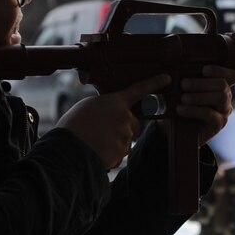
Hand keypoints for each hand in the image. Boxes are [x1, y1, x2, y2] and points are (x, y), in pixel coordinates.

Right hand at [57, 73, 171, 169]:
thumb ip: (105, 108)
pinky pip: (119, 155)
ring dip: (113, 144)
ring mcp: (125, 135)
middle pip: (132, 125)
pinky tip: (96, 152)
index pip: (138, 90)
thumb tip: (111, 116)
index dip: (153, 83)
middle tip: (101, 133)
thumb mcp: (88, 106)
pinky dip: (109, 156)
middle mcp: (124, 117)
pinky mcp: (122, 152)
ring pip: (125, 141)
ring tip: (94, 143)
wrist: (67, 149)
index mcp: (115, 101)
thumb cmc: (73, 126)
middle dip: (122, 130)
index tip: (167, 78)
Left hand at [173, 65, 234, 146]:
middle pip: (223, 85)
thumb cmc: (180, 103)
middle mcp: (226, 96)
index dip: (220, 70)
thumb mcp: (182, 89)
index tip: (204, 70)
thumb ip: (186, 80)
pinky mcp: (218, 123)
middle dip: (202, 83)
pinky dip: (193, 110)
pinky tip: (180, 109)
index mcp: (220, 85)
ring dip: (199, 96)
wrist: (176, 129)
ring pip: (220, 97)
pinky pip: (209, 113)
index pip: (231, 75)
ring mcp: (224, 110)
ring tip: (183, 98)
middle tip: (183, 84)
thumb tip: (175, 72)